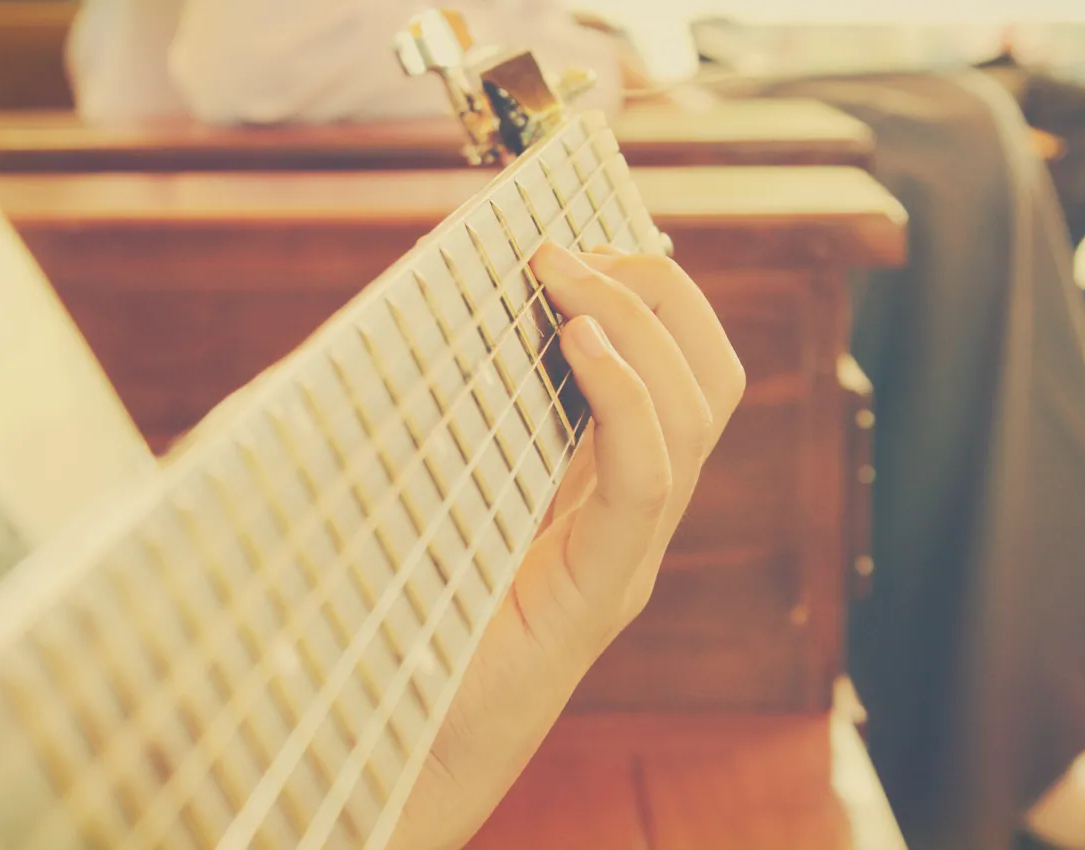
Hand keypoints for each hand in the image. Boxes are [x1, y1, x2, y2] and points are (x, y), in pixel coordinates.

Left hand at [389, 243, 743, 848]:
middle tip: (574, 249)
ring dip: (640, 319)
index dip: (654, 295)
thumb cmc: (380, 617)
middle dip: (661, 291)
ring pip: (699, 412)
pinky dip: (628, 393)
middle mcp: (635, 519)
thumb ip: (411, 418)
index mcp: (601, 493)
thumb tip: (374, 323)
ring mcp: (629, 555)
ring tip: (564, 272)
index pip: (678, 376)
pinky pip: (651, 475)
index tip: (590, 237)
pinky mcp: (601, 590)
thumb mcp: (405, 486)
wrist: (380, 754)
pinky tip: (577, 339)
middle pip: (711, 380)